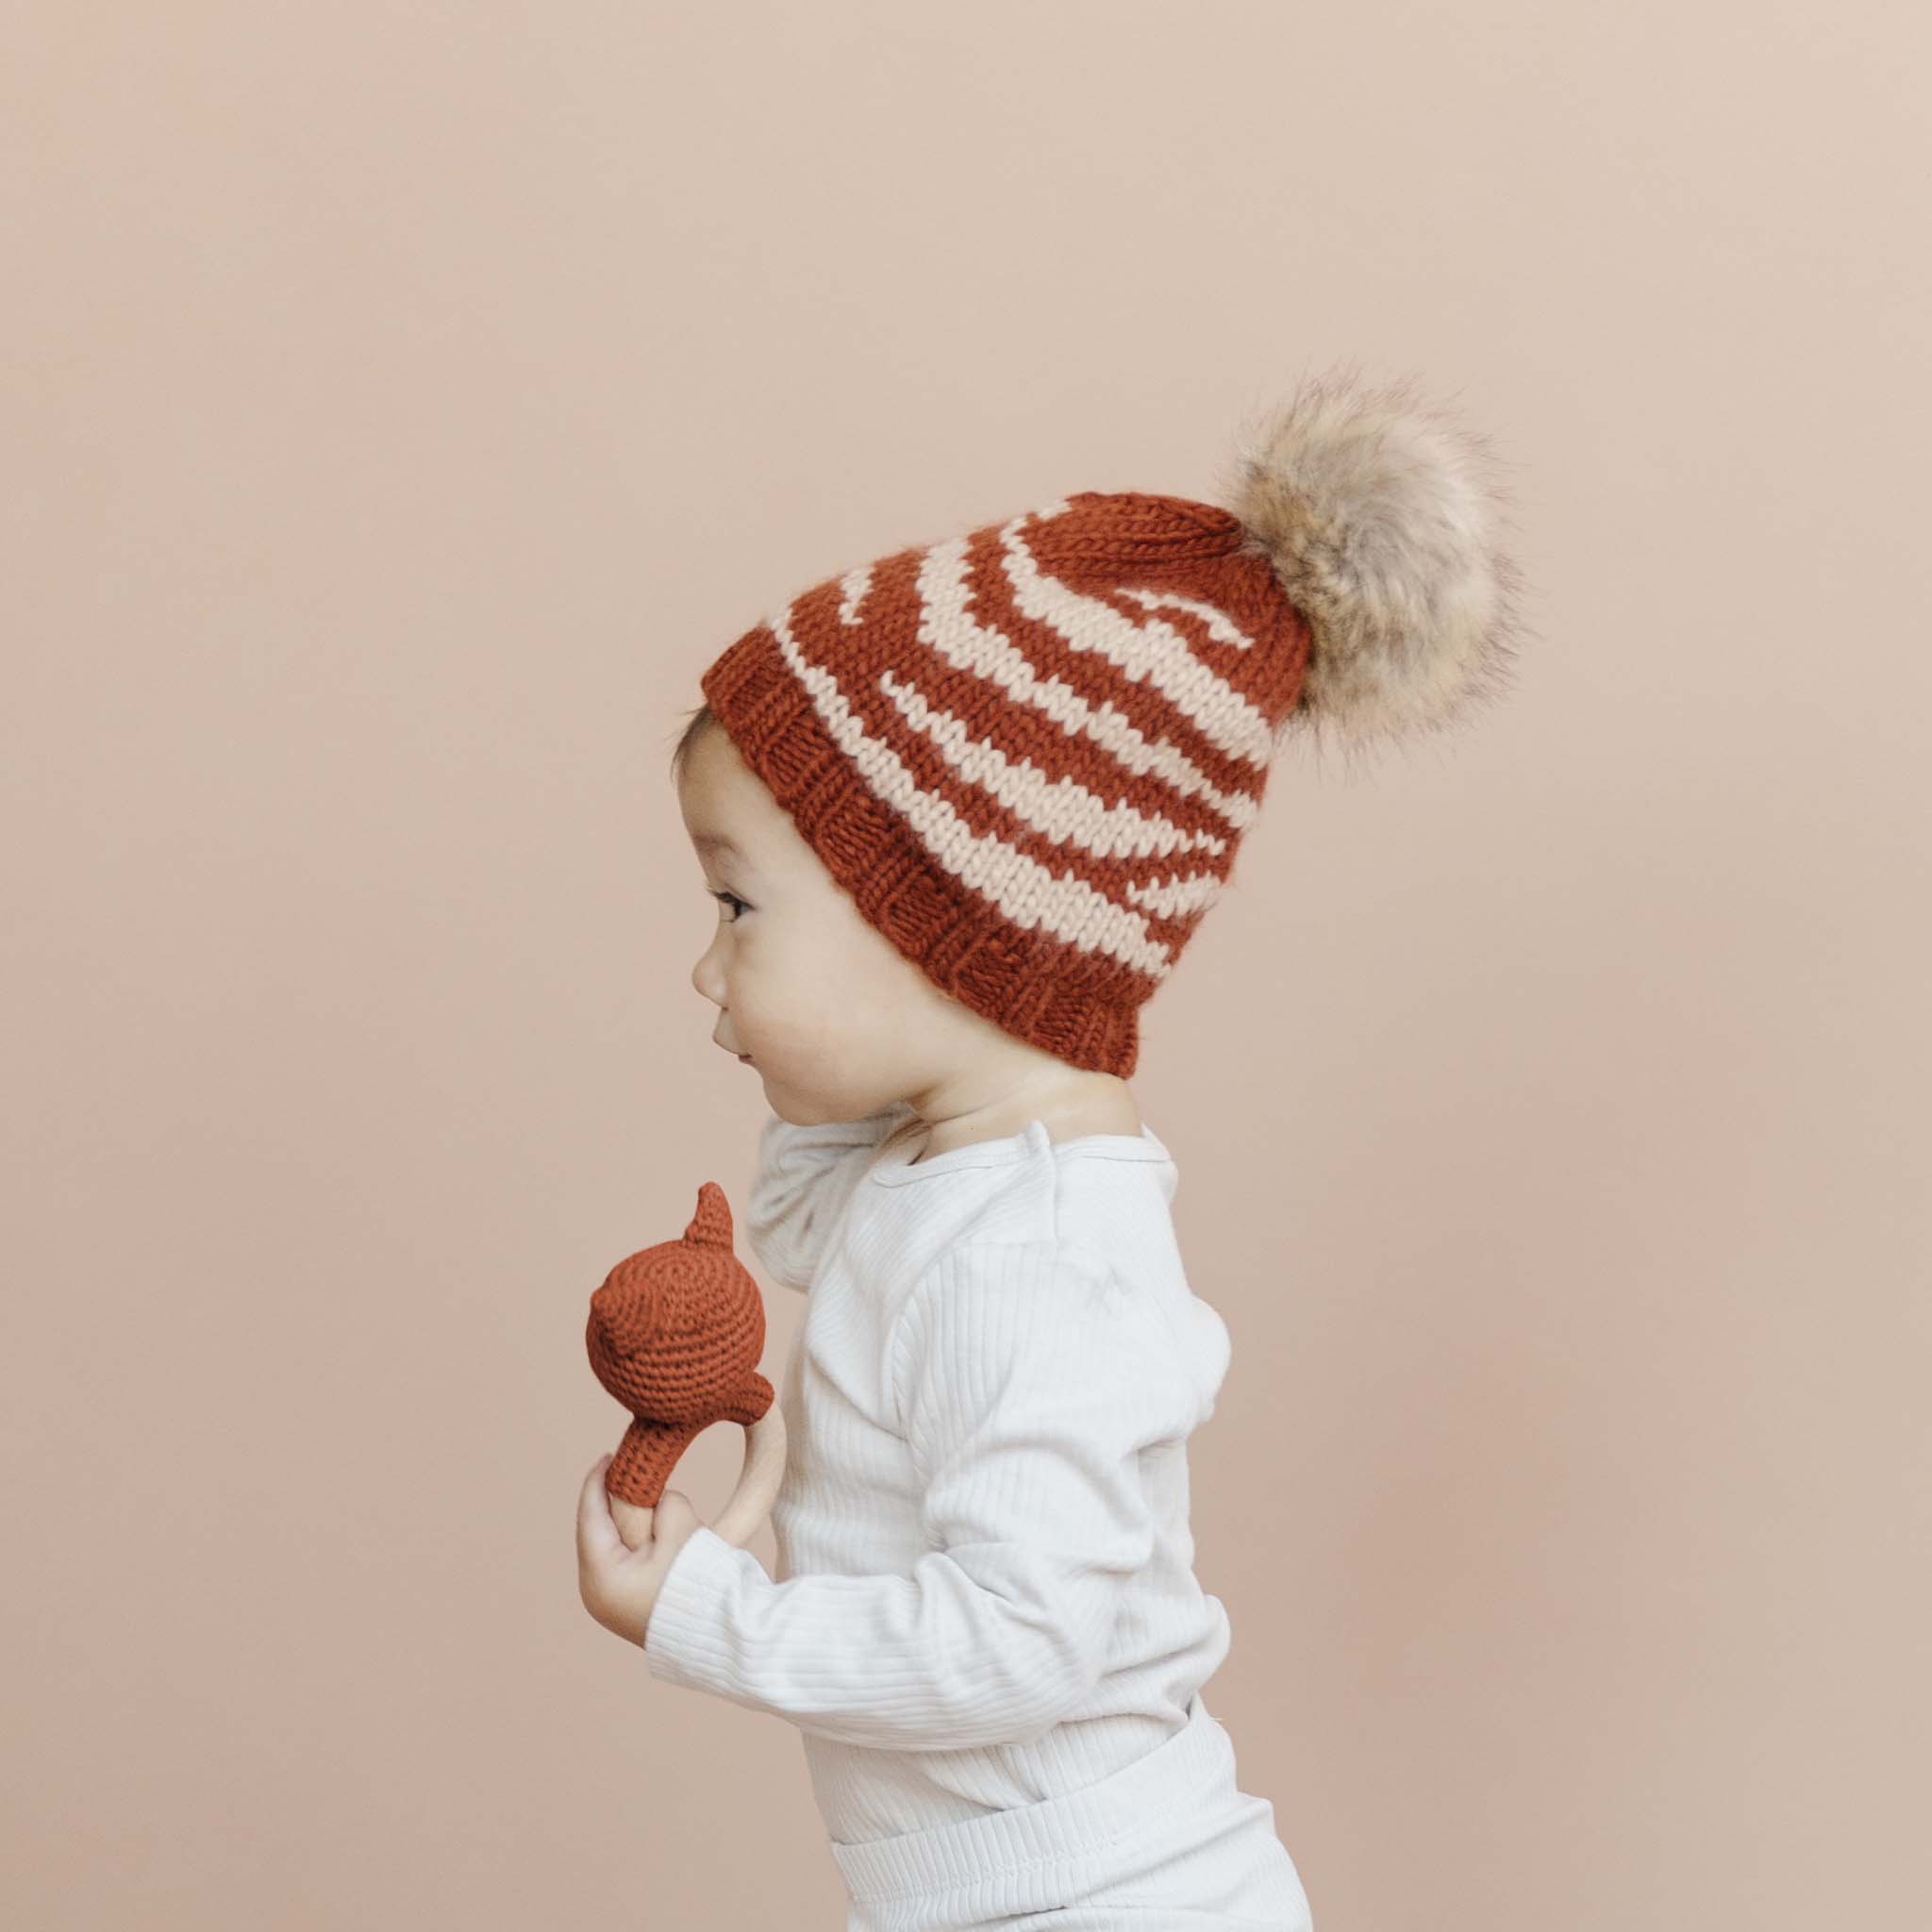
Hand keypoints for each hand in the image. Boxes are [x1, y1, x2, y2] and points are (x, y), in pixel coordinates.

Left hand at [576, 1453, 703, 1647]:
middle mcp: (595, 1592)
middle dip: (614, 1500)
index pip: (590, 1515)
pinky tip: (655, 1528)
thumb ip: (665, 1503)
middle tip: (631, 1472)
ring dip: (628, 1522)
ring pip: (610, 1546)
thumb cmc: (699, 1584)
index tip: (608, 1455)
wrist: (723, 1636)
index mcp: (600, 1575)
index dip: (597, 1481)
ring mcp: (608, 1604)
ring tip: (648, 1498)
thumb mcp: (682, 1530)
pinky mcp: (625, 1607)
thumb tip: (658, 1501)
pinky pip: (623, 1562)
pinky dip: (636, 1541)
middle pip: (597, 1531)